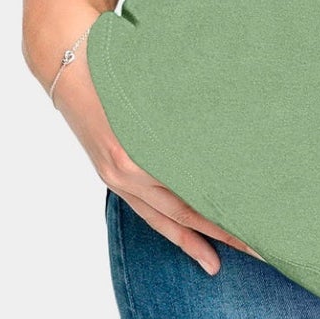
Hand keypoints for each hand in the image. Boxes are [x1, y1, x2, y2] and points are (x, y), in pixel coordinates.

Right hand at [48, 32, 264, 274]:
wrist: (65, 57)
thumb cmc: (116, 57)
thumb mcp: (154, 83)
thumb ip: (186, 111)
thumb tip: (229, 131)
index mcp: (137, 152)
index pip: (190, 194)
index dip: (221, 214)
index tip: (253, 223)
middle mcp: (125, 170)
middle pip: (180, 213)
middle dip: (217, 233)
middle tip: (254, 247)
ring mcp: (115, 175)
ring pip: (159, 217)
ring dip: (189, 238)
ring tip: (215, 262)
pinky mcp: (110, 173)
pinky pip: (141, 208)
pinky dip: (164, 224)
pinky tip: (183, 233)